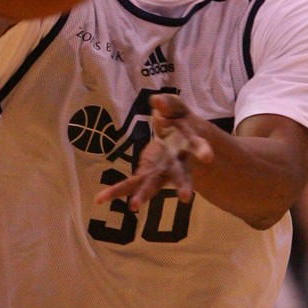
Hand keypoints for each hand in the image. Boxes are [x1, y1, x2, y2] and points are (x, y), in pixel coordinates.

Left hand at [95, 93, 213, 209]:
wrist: (177, 140)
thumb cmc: (178, 122)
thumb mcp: (177, 108)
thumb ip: (170, 104)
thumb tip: (156, 101)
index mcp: (188, 144)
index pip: (197, 146)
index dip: (202, 150)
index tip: (208, 157)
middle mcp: (176, 163)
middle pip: (180, 174)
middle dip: (183, 185)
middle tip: (186, 197)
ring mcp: (160, 172)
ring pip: (153, 185)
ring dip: (144, 195)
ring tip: (133, 206)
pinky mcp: (145, 174)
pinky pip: (130, 184)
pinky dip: (115, 192)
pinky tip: (100, 199)